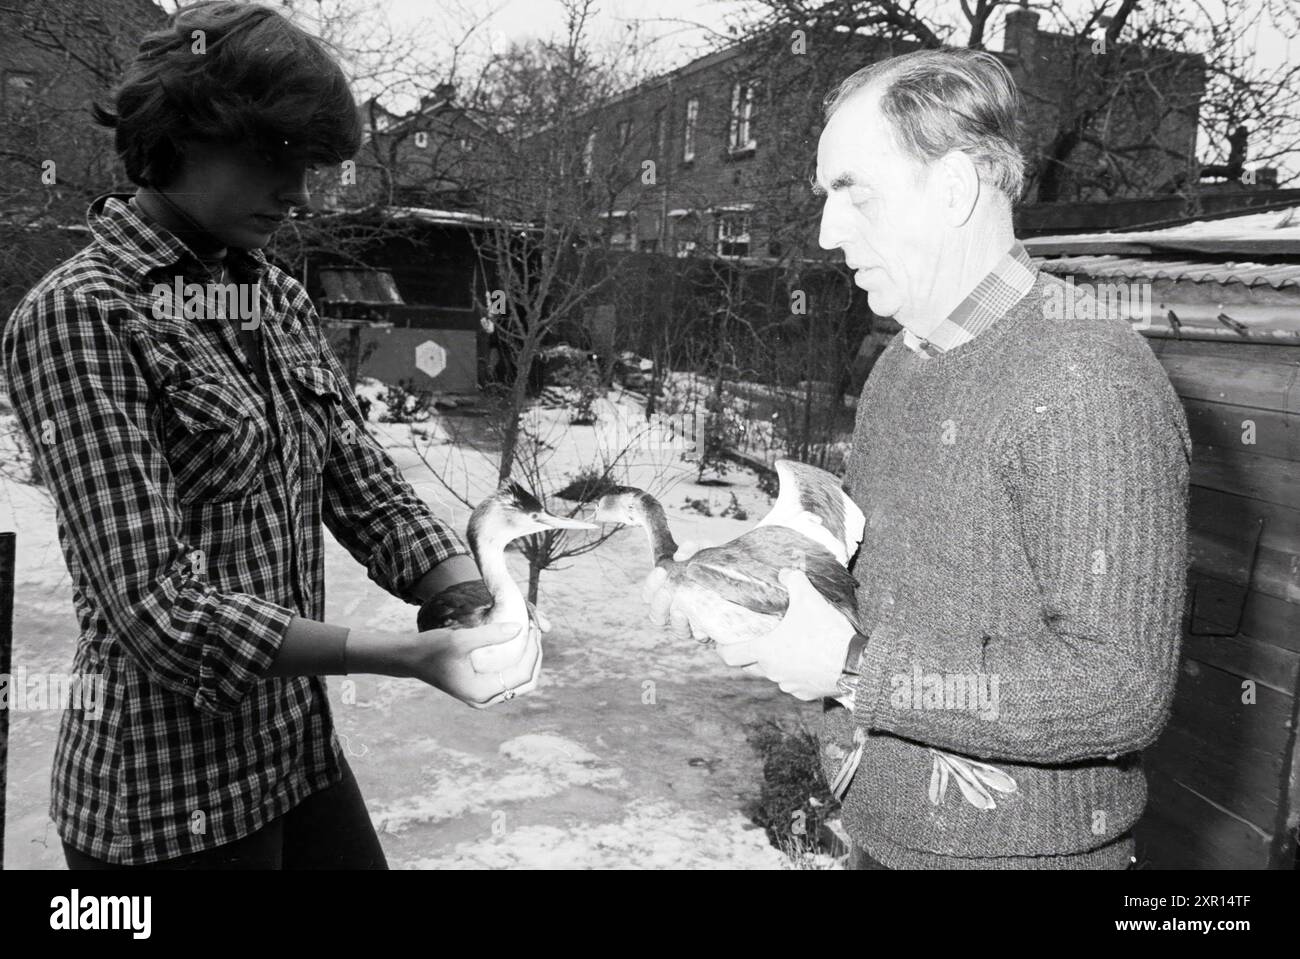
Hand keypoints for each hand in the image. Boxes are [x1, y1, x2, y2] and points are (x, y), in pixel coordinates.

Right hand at [406, 618, 542, 708]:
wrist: (410, 658)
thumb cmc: (431, 648)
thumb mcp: (460, 639)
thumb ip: (490, 635)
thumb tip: (519, 628)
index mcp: (481, 692)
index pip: (522, 675)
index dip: (533, 652)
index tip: (533, 628)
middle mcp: (484, 699)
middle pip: (525, 683)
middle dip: (534, 657)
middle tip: (536, 631)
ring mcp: (482, 697)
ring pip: (518, 683)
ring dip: (528, 660)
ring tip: (530, 635)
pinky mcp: (479, 689)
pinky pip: (508, 680)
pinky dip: (516, 663)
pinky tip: (517, 643)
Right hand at [642, 540, 706, 642]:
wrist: (739, 580)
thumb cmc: (713, 565)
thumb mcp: (703, 551)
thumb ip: (691, 548)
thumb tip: (679, 556)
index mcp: (669, 591)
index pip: (649, 594)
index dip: (651, 585)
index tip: (660, 572)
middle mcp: (676, 610)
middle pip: (656, 615)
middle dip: (658, 604)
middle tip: (667, 592)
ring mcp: (691, 623)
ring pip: (676, 629)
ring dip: (676, 621)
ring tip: (680, 611)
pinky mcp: (708, 632)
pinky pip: (699, 637)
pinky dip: (699, 632)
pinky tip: (702, 629)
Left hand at [712, 568, 855, 700]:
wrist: (856, 665)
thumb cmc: (826, 632)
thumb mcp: (808, 598)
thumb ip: (793, 580)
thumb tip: (786, 571)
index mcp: (765, 651)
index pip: (730, 656)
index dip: (723, 648)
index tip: (723, 642)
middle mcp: (772, 672)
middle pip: (750, 666)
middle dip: (750, 654)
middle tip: (758, 639)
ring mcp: (789, 685)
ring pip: (774, 675)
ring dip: (777, 663)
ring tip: (789, 646)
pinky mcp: (806, 694)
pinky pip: (795, 683)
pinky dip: (797, 673)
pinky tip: (809, 660)